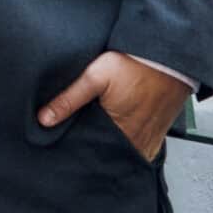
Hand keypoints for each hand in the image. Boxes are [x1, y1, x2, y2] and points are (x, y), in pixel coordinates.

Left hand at [39, 50, 189, 159]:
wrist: (168, 58)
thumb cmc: (134, 65)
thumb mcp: (95, 77)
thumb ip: (69, 99)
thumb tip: (43, 119)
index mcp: (119, 132)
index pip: (92, 151)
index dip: (78, 150)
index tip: (65, 149)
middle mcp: (136, 142)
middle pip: (108, 154)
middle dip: (93, 151)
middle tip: (79, 145)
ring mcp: (149, 140)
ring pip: (124, 153)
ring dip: (111, 149)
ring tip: (96, 140)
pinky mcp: (158, 134)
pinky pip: (140, 149)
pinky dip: (128, 146)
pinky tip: (118, 137)